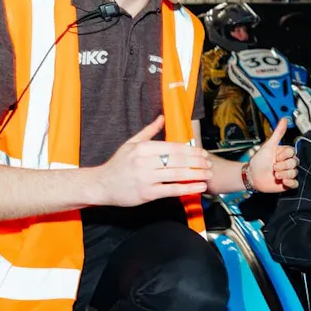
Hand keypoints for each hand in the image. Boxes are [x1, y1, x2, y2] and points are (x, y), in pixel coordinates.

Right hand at [88, 115, 212, 206]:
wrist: (101, 185)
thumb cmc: (117, 164)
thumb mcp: (131, 143)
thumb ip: (149, 131)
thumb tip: (162, 117)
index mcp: (143, 148)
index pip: (173, 147)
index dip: (190, 150)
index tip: (202, 152)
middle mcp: (145, 162)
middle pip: (178, 160)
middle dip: (197, 161)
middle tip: (209, 163)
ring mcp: (146, 178)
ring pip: (177, 174)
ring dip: (196, 174)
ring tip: (208, 174)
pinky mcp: (147, 193)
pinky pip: (172, 189)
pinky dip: (188, 188)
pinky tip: (199, 187)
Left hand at [245, 118, 298, 191]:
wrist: (252, 176)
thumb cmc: (259, 161)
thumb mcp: (269, 145)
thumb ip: (278, 133)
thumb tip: (284, 119)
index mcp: (284, 153)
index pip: (292, 152)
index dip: (283, 155)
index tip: (275, 156)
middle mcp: (287, 163)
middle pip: (295, 162)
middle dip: (283, 165)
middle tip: (273, 167)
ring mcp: (288, 173)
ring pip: (295, 172)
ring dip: (283, 174)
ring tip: (275, 174)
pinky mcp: (287, 183)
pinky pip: (296, 183)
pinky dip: (290, 183)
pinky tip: (282, 181)